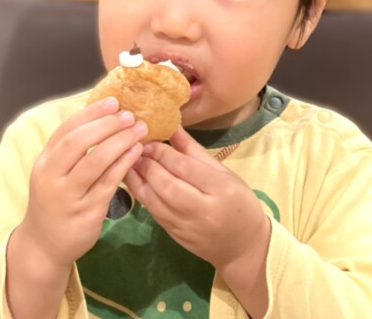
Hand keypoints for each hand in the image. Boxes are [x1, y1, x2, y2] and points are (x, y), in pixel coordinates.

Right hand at [16, 97, 147, 270]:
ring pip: (94, 162)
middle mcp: (52, 177)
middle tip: (129, 114)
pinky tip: (137, 152)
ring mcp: (68, 196)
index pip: (66, 130)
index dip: (90, 113)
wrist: (44, 245)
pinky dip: (124, 164)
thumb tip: (102, 117)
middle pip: (78, 142)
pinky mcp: (86, 212)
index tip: (112, 101)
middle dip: (106, 125)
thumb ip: (72, 149)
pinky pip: (108, 183)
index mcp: (45, 162)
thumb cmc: (55, 201)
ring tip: (139, 130)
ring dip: (119, 142)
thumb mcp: (55, 173)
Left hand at [123, 127, 269, 270]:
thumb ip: (193, 151)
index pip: (185, 168)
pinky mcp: (174, 235)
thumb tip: (171, 126)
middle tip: (134, 147)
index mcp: (220, 189)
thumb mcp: (223, 172)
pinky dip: (142, 194)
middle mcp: (202, 210)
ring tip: (128, 161)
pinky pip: (153, 212)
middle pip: (168, 185)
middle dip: (148, 165)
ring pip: (155, 202)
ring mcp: (186, 226)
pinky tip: (134, 180)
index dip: (163, 152)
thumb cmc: (239, 202)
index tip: (148, 138)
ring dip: (138, 180)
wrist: (242, 245)